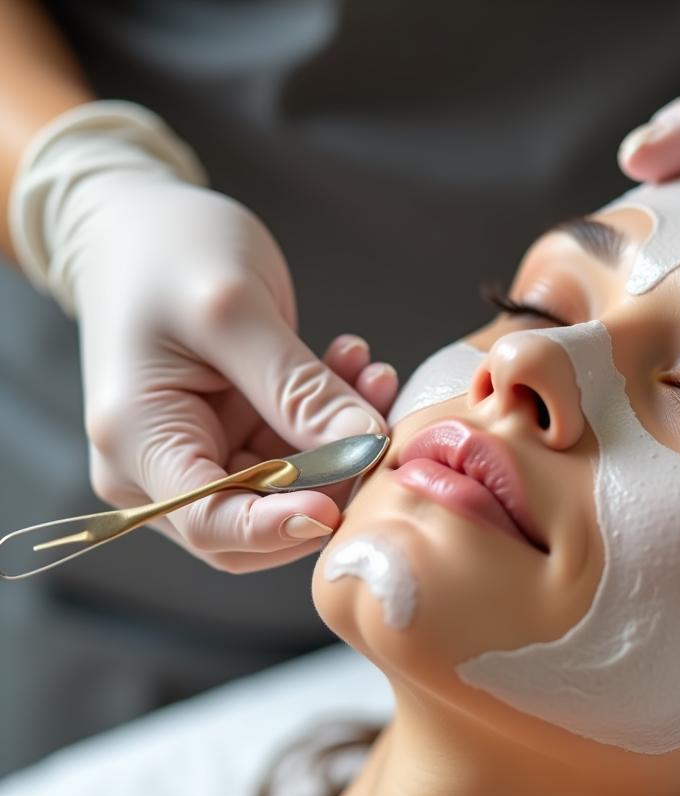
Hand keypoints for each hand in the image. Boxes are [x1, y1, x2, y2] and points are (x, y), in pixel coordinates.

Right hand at [70, 173, 396, 571]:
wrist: (138, 220)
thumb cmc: (167, 250)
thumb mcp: (233, 308)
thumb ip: (299, 388)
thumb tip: (366, 447)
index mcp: (138, 441)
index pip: (209, 523)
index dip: (279, 527)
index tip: (340, 505)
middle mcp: (160, 465)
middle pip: (256, 524)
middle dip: (326, 485)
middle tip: (377, 433)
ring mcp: (200, 453)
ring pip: (289, 490)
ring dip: (341, 445)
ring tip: (373, 377)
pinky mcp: (234, 436)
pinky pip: (298, 454)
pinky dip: (332, 421)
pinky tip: (355, 367)